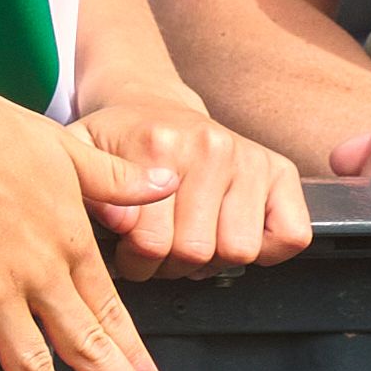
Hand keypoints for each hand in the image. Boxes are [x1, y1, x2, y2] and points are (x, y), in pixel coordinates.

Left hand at [77, 88, 315, 276]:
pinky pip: (290, 236)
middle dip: (169, 266)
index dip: (134, 262)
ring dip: (212, 262)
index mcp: (156, 144)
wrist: (151, 105)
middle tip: (157, 252)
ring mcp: (248, 158)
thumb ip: (89, 188)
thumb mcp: (80, 153)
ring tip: (190, 242)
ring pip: (239, 250)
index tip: (127, 254)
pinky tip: (230, 236)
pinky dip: (265, 252)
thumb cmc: (118, 140)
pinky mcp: (280, 170)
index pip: (150, 241)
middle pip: (196, 250)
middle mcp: (209, 147)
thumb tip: (119, 222)